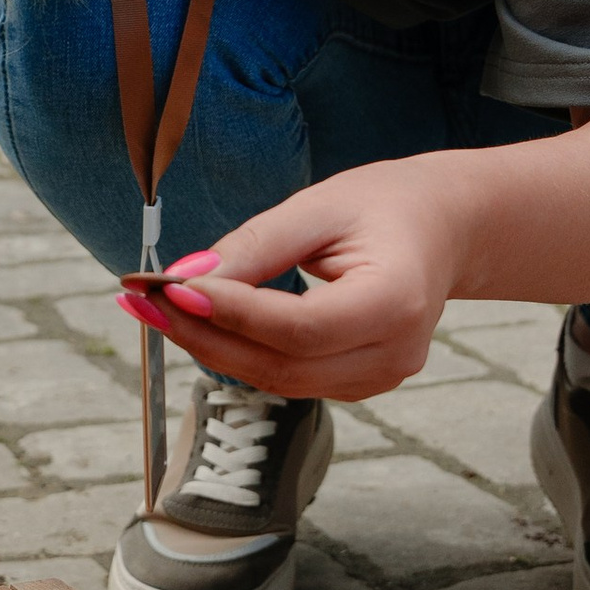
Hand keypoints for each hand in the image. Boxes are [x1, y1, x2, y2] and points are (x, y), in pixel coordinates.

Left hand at [128, 160, 461, 400]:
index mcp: (396, 301)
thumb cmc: (386, 206)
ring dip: (213, 349)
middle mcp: (394, 353)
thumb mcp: (320, 206)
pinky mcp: (361, 384)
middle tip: (144, 303)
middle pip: (282, 365)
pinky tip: (202, 324)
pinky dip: (242, 355)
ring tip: (159, 311)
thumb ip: (257, 245)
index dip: (231, 313)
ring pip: (279, 380)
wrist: (444, 228)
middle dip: (204, 336)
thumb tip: (188, 278)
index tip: (172, 288)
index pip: (299, 326)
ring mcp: (381, 377)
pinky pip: (289, 378)